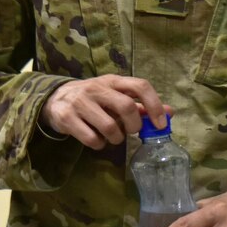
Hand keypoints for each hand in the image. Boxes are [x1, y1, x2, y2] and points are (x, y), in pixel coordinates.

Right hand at [43, 75, 170, 148]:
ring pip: (110, 127)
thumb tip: (170, 113)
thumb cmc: (94, 99)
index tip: (161, 124)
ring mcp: (81, 102)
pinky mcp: (67, 118)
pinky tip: (96, 140)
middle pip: (127, 107)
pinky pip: (92, 139)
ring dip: (116, 138)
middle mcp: (97, 88)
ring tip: (112, 136)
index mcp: (113, 81)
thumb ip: (141, 105)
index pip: (140, 86)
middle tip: (131, 132)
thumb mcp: (115, 96)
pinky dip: (99, 144)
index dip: (155, 105)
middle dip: (134, 125)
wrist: (55, 99)